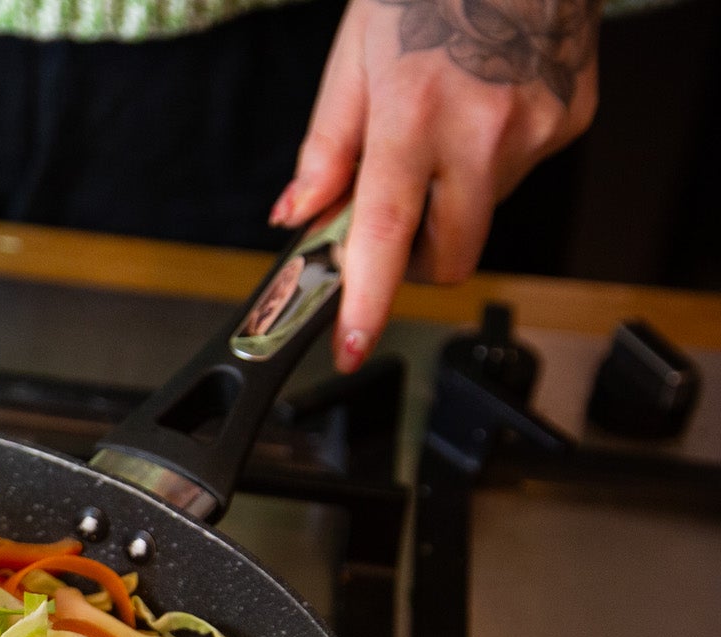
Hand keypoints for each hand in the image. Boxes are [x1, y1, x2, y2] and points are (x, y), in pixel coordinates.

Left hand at [270, 0, 598, 369]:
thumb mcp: (356, 56)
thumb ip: (327, 147)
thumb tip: (299, 213)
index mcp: (414, 114)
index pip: (384, 236)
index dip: (366, 302)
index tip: (351, 346)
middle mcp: (483, 130)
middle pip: (448, 253)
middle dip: (413, 254)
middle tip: (391, 210)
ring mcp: (537, 129)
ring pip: (483, 211)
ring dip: (453, 191)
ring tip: (444, 119)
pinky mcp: (572, 121)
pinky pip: (520, 171)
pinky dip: (492, 155)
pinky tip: (485, 101)